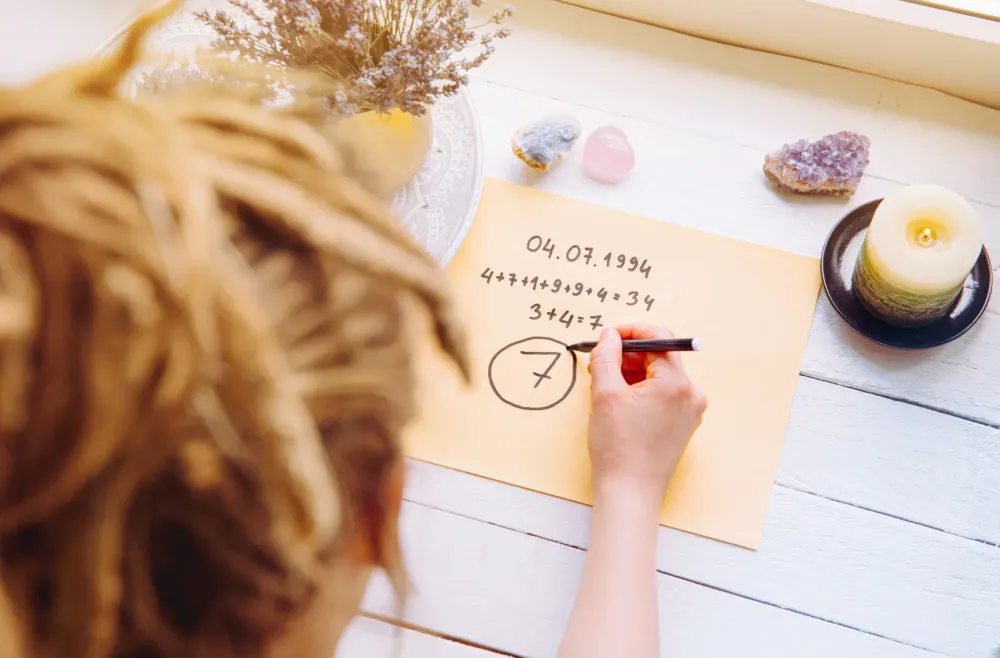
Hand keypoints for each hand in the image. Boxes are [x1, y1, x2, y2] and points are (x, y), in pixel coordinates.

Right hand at [586, 324, 706, 503]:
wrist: (629, 493)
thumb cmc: (618, 448)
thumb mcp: (605, 394)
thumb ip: (606, 357)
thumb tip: (609, 335)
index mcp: (677, 383)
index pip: (659, 338)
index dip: (631, 332)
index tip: (608, 337)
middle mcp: (691, 394)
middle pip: (660, 356)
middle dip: (629, 354)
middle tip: (600, 362)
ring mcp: (690, 411)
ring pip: (660, 376)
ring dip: (634, 372)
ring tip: (606, 384)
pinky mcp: (683, 424)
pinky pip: (664, 394)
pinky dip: (642, 390)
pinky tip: (620, 400)